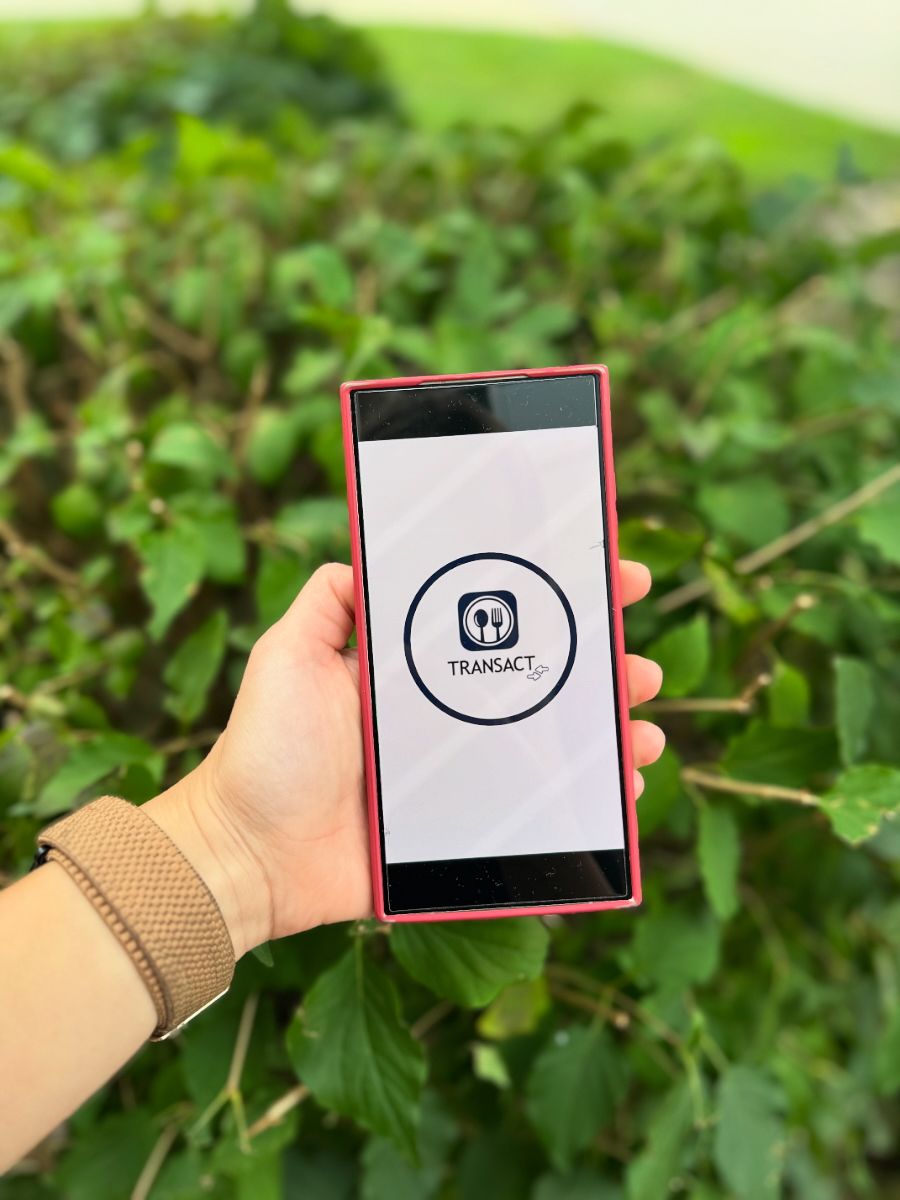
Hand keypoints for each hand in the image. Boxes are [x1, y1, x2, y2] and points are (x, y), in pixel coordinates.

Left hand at [146, 561, 664, 956]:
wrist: (246, 853)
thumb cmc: (264, 751)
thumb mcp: (288, 654)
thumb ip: (329, 602)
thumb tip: (367, 550)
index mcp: (416, 670)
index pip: (499, 617)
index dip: (557, 594)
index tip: (610, 572)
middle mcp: (447, 716)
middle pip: (543, 681)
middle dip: (604, 667)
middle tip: (640, 665)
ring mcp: (462, 776)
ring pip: (556, 746)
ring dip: (612, 733)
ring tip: (645, 730)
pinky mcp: (466, 830)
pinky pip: (543, 814)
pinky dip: (590, 803)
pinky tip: (625, 791)